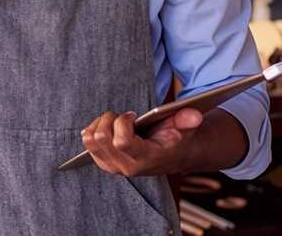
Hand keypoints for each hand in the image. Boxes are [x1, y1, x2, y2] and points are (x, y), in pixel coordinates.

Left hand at [80, 108, 203, 176]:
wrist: (171, 156)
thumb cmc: (176, 138)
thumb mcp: (185, 127)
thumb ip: (188, 120)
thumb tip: (194, 115)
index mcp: (146, 158)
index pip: (121, 142)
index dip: (123, 122)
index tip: (133, 115)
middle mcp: (127, 166)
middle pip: (100, 138)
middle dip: (110, 119)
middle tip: (124, 117)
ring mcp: (113, 166)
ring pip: (90, 139)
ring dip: (100, 123)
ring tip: (116, 122)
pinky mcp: (104, 163)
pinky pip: (87, 142)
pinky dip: (94, 129)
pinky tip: (109, 128)